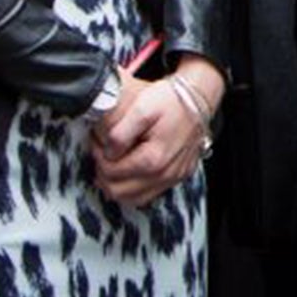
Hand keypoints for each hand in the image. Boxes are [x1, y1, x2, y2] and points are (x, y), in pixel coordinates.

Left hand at [90, 72, 210, 207]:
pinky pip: (149, 196)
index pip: (110, 172)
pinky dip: (133, 190)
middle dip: (104, 173)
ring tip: (113, 164)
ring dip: (116, 185)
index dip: (98, 156)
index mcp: (153, 159)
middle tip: (102, 153)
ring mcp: (173, 178)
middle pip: (117, 191)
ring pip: (132, 199)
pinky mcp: (179, 177)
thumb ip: (120, 133)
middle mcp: (165, 174)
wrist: (198, 97)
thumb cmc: (170, 101)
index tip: (98, 142)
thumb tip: (108, 153)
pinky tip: (129, 173)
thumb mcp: (141, 108)